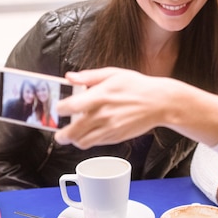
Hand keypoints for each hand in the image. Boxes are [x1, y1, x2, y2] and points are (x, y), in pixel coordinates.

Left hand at [55, 67, 174, 147]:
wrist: (159, 103)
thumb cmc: (137, 86)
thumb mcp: (113, 74)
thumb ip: (89, 76)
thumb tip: (70, 77)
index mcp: (100, 96)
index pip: (70, 107)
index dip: (60, 109)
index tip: (58, 109)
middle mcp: (102, 114)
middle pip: (73, 131)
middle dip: (62, 135)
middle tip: (59, 134)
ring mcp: (109, 128)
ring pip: (83, 142)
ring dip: (74, 141)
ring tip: (71, 137)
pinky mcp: (116, 137)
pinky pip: (96, 143)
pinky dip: (88, 141)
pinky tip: (89, 134)